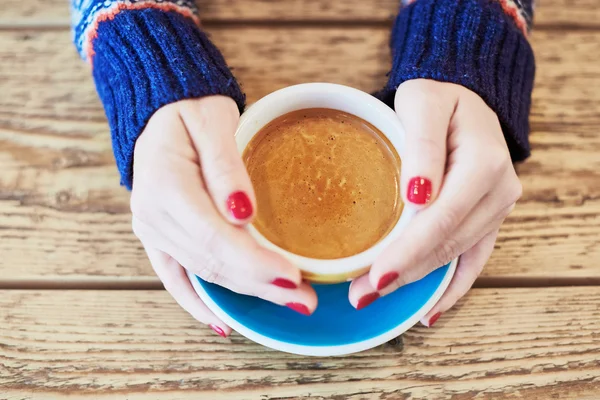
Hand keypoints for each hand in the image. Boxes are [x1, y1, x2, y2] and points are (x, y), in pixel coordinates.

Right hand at [131, 96, 317, 336]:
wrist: (159, 110)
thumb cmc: (191, 109)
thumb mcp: (212, 121)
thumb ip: (227, 167)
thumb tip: (243, 213)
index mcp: (167, 186)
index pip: (216, 237)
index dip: (255, 263)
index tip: (293, 278)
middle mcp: (153, 215)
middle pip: (213, 262)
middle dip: (260, 285)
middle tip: (304, 300)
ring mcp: (152, 229)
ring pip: (202, 273)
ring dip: (243, 293)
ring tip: (285, 303)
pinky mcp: (157, 236)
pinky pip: (175, 277)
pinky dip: (198, 302)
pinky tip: (221, 323)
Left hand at [349, 80, 521, 324]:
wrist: (463, 98)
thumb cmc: (437, 98)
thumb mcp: (422, 103)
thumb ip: (421, 144)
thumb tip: (417, 194)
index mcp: (483, 162)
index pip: (442, 217)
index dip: (410, 250)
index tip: (377, 274)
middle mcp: (499, 191)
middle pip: (448, 242)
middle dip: (405, 272)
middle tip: (362, 294)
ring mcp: (497, 209)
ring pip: (456, 255)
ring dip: (418, 282)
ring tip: (376, 297)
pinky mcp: (488, 218)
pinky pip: (473, 260)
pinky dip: (452, 287)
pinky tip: (429, 312)